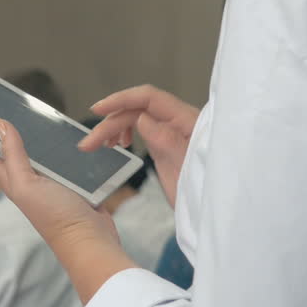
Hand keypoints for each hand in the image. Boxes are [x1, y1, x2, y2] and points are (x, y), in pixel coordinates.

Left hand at [0, 119, 134, 302]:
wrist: (90, 240)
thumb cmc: (56, 218)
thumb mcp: (27, 184)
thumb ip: (13, 155)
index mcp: (12, 181)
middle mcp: (28, 181)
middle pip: (9, 152)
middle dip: (0, 134)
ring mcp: (49, 182)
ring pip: (36, 154)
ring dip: (32, 137)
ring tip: (26, 115)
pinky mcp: (70, 182)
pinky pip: (61, 160)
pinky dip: (59, 148)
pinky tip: (62, 137)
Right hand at [79, 85, 199, 207]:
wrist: (218, 209)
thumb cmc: (208, 190)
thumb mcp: (187, 167)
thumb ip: (167, 140)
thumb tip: (141, 118)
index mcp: (186, 120)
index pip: (149, 98)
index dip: (122, 99)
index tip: (98, 109)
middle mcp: (178, 121)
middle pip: (137, 110)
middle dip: (110, 123)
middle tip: (88, 144)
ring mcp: (171, 132)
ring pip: (136, 119)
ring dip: (113, 128)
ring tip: (98, 145)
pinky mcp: (166, 145)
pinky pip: (141, 129)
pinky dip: (124, 133)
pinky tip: (118, 143)